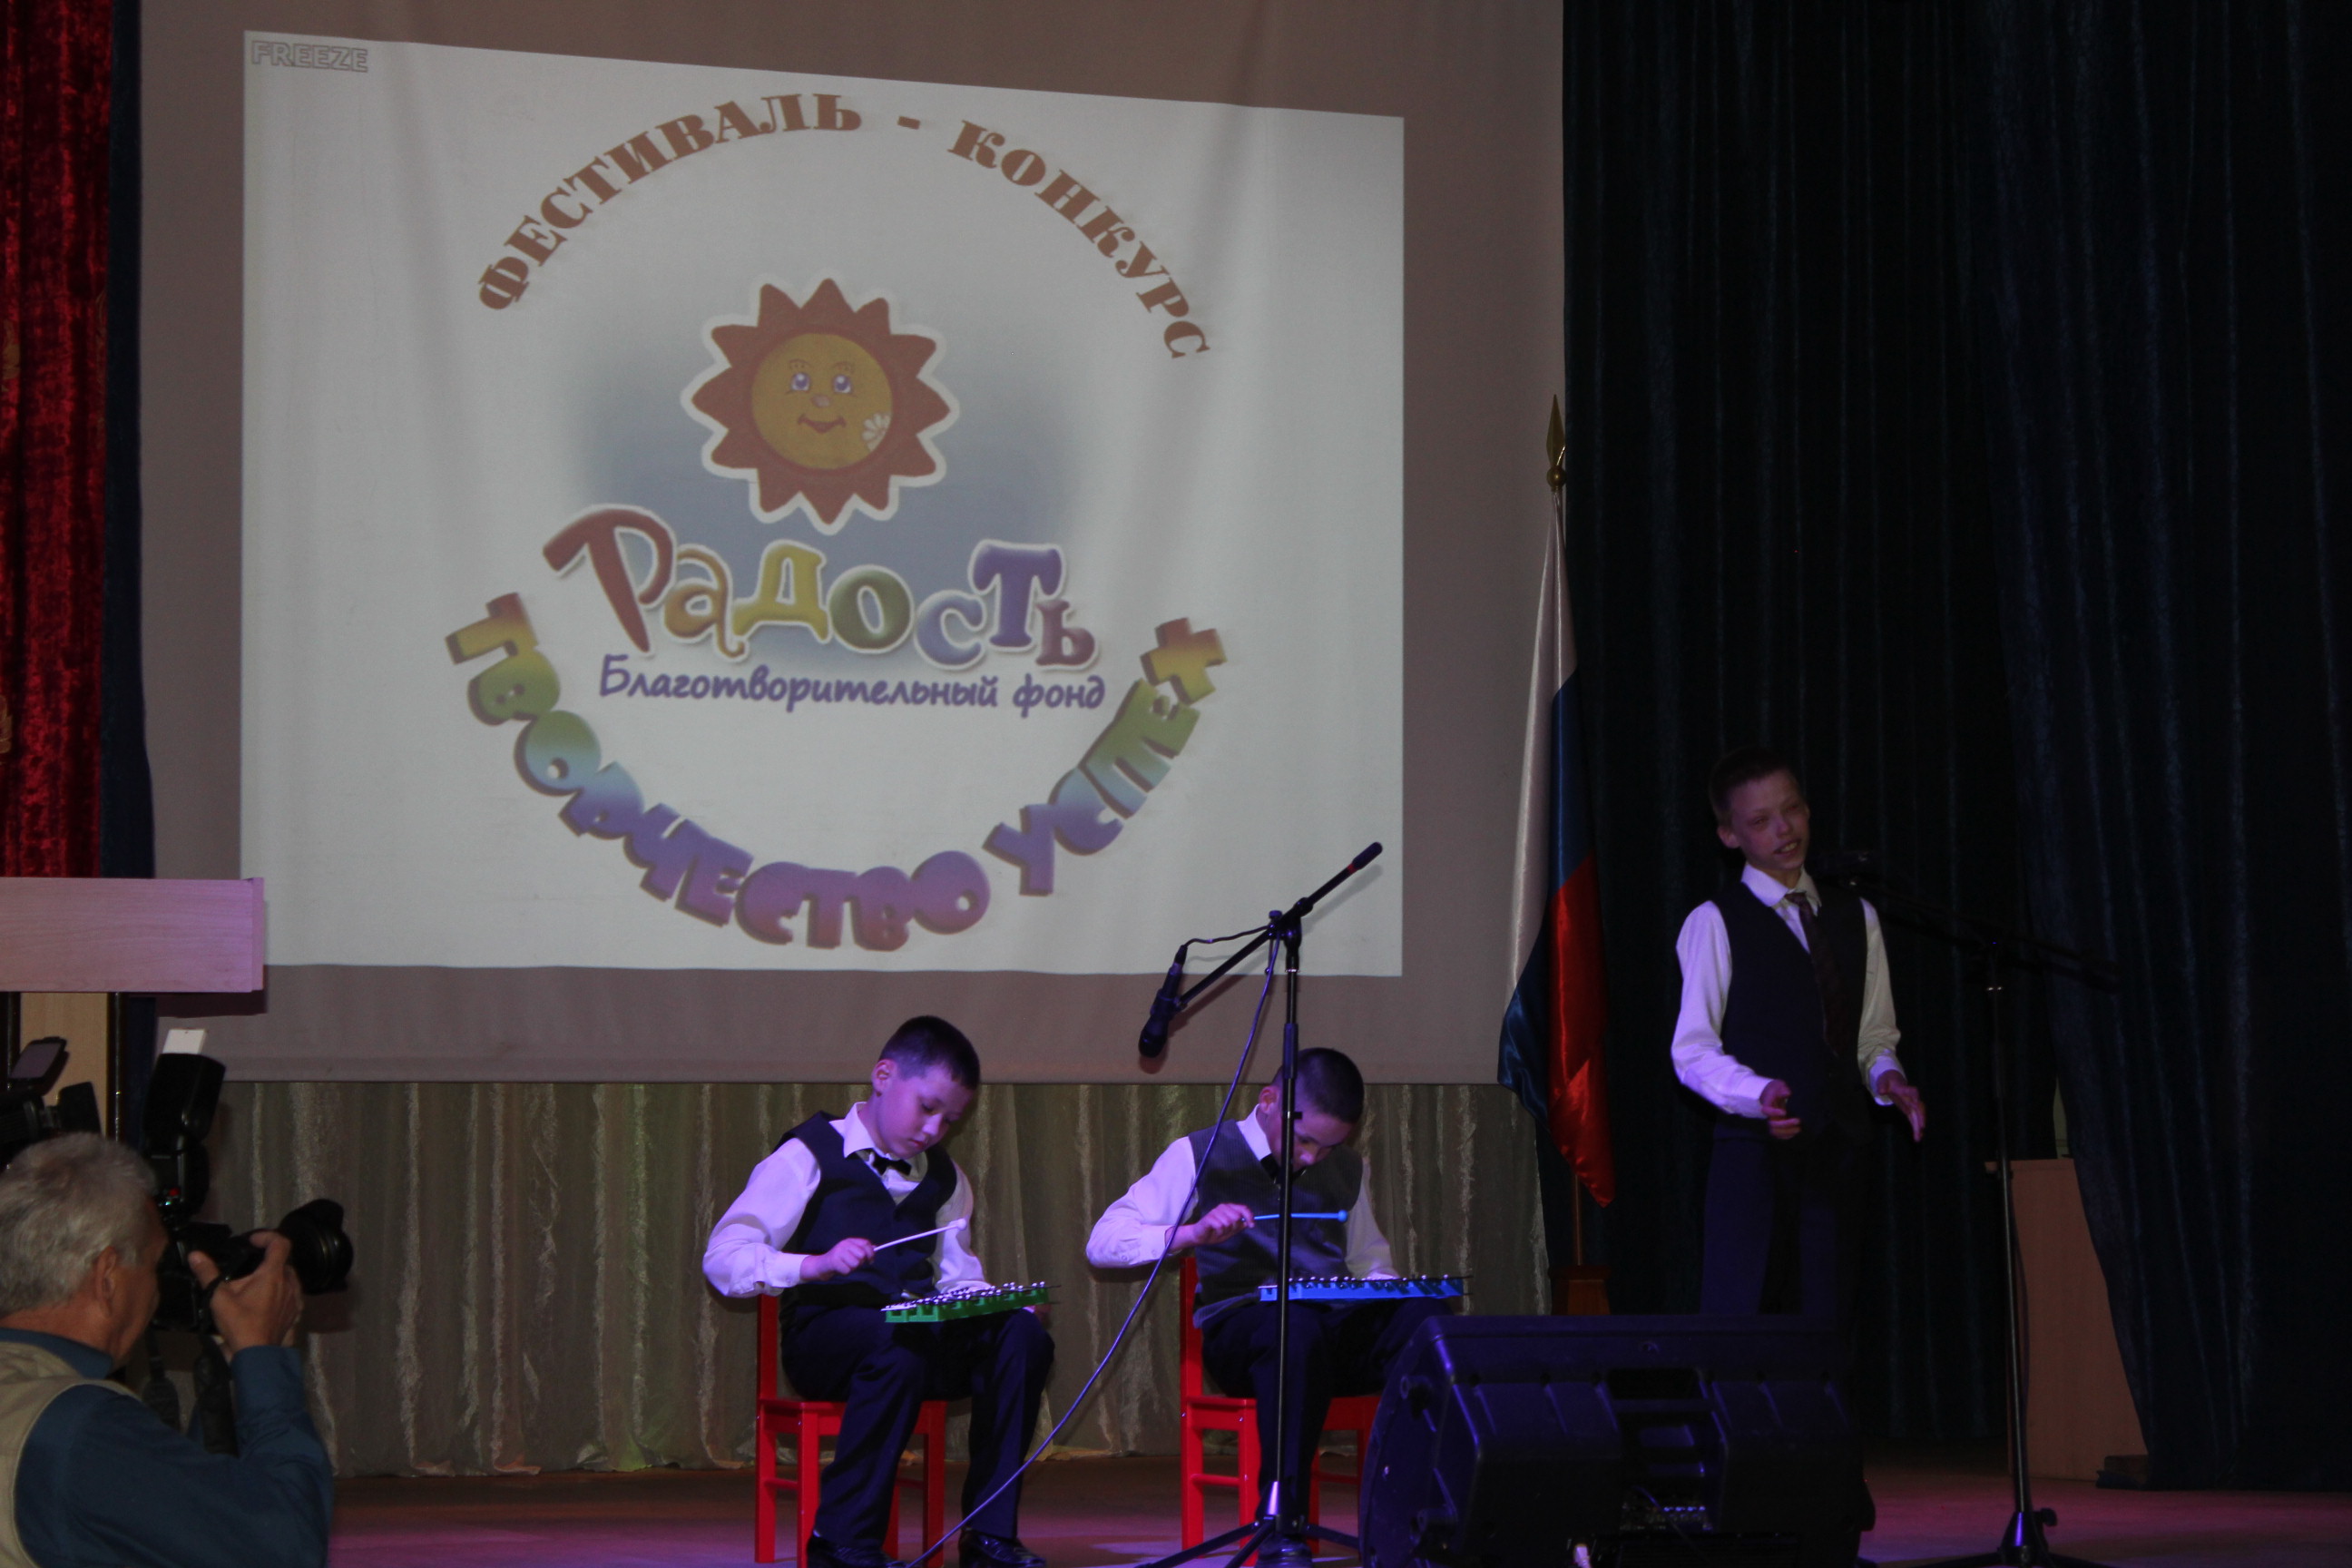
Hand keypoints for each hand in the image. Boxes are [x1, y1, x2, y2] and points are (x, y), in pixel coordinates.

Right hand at [191, 1232, 301, 1354]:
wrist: (257, 1355)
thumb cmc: (239, 1324)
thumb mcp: (219, 1297)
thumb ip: (208, 1274)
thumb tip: (195, 1255)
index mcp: (274, 1274)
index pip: (280, 1243)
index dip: (267, 1236)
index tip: (253, 1240)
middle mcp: (290, 1283)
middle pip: (282, 1261)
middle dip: (266, 1259)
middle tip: (248, 1266)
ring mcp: (295, 1298)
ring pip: (288, 1278)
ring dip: (274, 1276)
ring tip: (254, 1284)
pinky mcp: (295, 1312)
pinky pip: (291, 1294)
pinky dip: (280, 1291)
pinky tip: (266, 1300)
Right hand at [802, 1237, 875, 1281]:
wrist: (821, 1265)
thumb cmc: (839, 1260)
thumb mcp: (850, 1252)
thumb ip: (862, 1250)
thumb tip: (875, 1248)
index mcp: (849, 1241)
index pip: (865, 1243)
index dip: (871, 1253)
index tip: (871, 1261)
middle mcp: (844, 1244)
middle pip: (862, 1255)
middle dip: (860, 1263)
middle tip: (854, 1265)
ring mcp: (838, 1252)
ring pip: (855, 1264)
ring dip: (852, 1269)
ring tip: (845, 1266)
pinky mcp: (834, 1261)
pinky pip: (848, 1271)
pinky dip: (845, 1273)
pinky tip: (840, 1269)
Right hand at [1173, 1202, 1255, 1250]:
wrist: (1200, 1236)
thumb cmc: (1215, 1232)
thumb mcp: (1230, 1230)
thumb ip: (1239, 1226)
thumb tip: (1249, 1222)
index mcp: (1229, 1208)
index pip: (1243, 1208)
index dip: (1250, 1216)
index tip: (1252, 1226)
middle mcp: (1223, 1207)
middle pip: (1237, 1217)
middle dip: (1234, 1227)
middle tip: (1226, 1230)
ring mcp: (1215, 1211)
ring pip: (1229, 1223)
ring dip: (1225, 1231)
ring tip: (1219, 1231)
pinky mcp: (1209, 1217)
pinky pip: (1220, 1226)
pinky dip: (1219, 1232)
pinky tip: (1214, 1232)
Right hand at [1759, 1081, 1802, 1139]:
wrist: (1773, 1094)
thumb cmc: (1776, 1089)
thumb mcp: (1779, 1085)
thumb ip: (1782, 1088)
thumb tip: (1787, 1093)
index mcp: (1767, 1104)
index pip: (1766, 1111)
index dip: (1774, 1113)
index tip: (1784, 1112)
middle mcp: (1769, 1115)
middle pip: (1772, 1124)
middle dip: (1785, 1124)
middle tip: (1798, 1120)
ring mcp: (1773, 1122)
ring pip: (1775, 1132)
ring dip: (1787, 1132)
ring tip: (1798, 1129)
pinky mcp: (1778, 1126)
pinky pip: (1780, 1135)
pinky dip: (1787, 1136)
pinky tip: (1796, 1131)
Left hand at [1881, 1071, 1926, 1141]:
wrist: (1893, 1081)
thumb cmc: (1888, 1081)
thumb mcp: (1884, 1082)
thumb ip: (1882, 1086)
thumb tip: (1881, 1091)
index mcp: (1906, 1090)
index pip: (1913, 1092)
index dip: (1916, 1098)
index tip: (1917, 1104)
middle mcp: (1912, 1098)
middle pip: (1919, 1108)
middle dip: (1921, 1117)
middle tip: (1921, 1128)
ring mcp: (1912, 1105)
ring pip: (1918, 1116)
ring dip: (1919, 1127)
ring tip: (1918, 1138)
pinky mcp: (1910, 1111)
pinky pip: (1914, 1120)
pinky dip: (1916, 1128)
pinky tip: (1918, 1137)